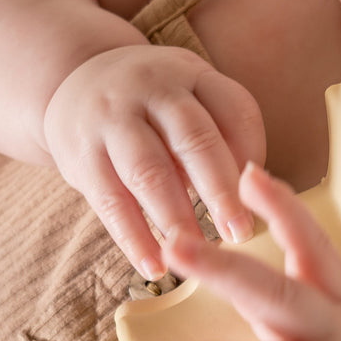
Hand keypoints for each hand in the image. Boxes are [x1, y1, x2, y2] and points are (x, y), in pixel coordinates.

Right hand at [43, 44, 264, 279]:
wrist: (76, 80)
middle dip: (220, 190)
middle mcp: (151, 89)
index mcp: (191, 74)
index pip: (233, 108)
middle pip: (193, 139)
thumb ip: (221, 137)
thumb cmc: (153, 106)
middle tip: (240, 233)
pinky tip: (154, 266)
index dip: (252, 153)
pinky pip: (109, 200)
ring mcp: (111, 119)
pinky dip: (134, 238)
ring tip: (198, 253)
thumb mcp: (189, 98)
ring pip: (148, 171)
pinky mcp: (80, 154)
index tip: (264, 197)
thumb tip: (253, 199)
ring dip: (177, 218)